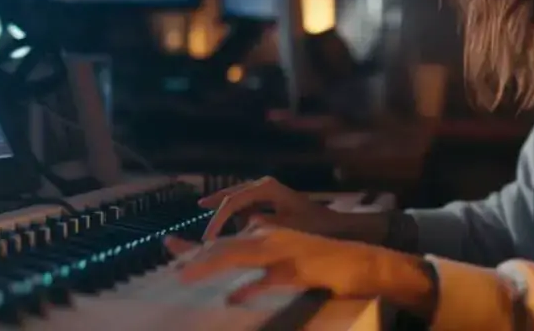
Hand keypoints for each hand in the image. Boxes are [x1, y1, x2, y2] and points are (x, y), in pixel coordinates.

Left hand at [165, 226, 435, 317]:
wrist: (364, 263)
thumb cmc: (325, 266)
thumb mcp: (287, 267)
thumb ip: (259, 274)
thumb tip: (231, 291)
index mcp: (267, 236)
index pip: (224, 240)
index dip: (195, 245)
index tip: (168, 248)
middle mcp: (272, 238)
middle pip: (227, 244)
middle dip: (196, 252)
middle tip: (170, 262)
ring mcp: (286, 252)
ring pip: (242, 254)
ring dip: (212, 263)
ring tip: (186, 273)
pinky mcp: (300, 269)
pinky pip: (271, 278)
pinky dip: (252, 286)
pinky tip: (233, 297)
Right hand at [198, 177, 341, 239]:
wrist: (336, 225)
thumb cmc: (313, 226)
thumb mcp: (285, 227)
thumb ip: (260, 226)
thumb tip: (239, 227)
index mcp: (267, 187)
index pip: (234, 201)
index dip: (218, 219)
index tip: (209, 238)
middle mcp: (266, 184)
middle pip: (234, 193)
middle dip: (217, 201)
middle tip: (200, 207)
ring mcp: (269, 190)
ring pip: (240, 195)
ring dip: (225, 202)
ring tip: (207, 206)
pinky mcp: (273, 198)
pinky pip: (249, 201)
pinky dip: (237, 207)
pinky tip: (230, 217)